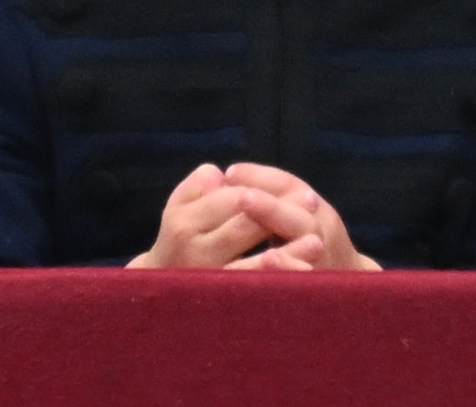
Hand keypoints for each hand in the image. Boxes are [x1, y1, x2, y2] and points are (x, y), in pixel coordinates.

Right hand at [129, 161, 378, 271]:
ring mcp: (210, 279)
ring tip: (316, 241)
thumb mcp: (178, 207)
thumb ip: (197, 186)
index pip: (231, 200)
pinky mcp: (222, 302)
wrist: (159, 290)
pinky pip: (256, 290)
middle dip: (281, 213)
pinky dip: (279, 281)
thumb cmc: (177, 239)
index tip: (296, 189)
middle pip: (245, 226)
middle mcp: (196, 251)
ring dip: (288, 252)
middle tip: (313, 204)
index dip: (264, 192)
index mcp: (185, 222)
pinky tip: (302, 274)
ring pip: (253, 262)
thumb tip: (219, 173)